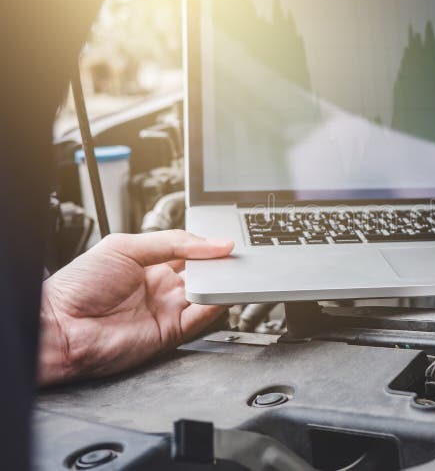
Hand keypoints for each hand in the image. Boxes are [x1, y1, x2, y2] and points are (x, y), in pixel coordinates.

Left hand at [38, 230, 232, 385]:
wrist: (61, 327)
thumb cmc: (78, 286)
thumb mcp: (125, 246)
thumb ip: (171, 242)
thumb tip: (211, 243)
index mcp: (149, 263)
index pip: (190, 251)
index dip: (208, 246)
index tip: (225, 241)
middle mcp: (161, 287)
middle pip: (203, 273)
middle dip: (220, 264)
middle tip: (235, 256)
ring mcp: (167, 309)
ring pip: (207, 293)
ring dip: (222, 282)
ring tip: (234, 271)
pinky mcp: (171, 331)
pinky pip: (202, 316)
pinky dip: (217, 303)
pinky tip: (223, 290)